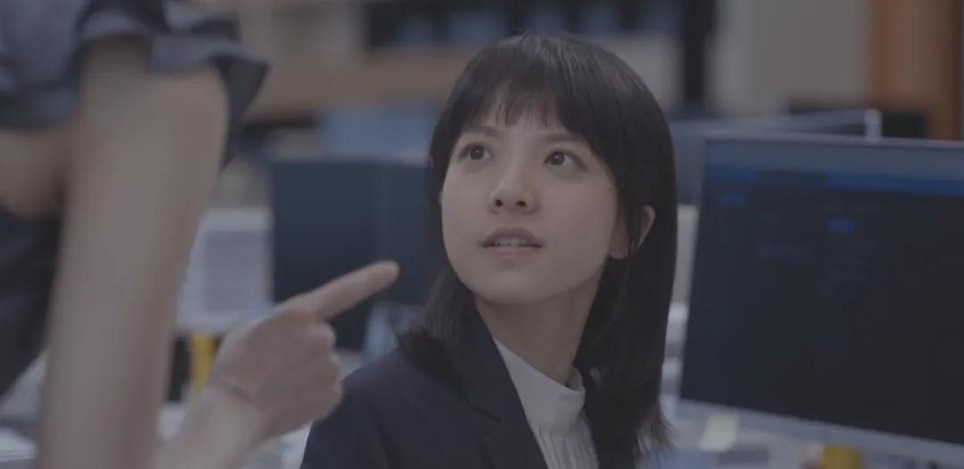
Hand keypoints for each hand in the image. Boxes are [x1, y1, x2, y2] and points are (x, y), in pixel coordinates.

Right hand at [205, 260, 398, 439]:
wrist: (232, 414)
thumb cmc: (234, 368)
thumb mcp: (247, 329)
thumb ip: (279, 322)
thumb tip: (290, 330)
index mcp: (298, 314)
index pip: (343, 291)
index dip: (370, 278)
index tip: (393, 269)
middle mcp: (321, 337)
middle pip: (322, 336)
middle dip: (304, 347)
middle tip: (274, 363)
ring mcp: (330, 367)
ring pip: (325, 364)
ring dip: (307, 371)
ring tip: (278, 383)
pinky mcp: (334, 394)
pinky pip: (328, 387)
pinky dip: (312, 393)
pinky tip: (290, 398)